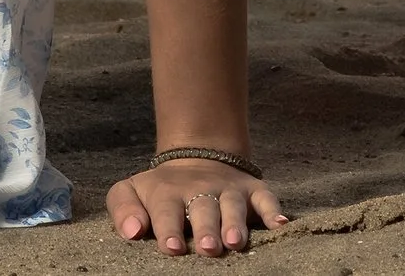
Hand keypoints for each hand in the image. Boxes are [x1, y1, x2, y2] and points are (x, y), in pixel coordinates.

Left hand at [108, 158, 283, 255]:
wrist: (196, 156)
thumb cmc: (161, 190)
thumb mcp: (132, 191)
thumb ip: (124, 208)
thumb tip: (132, 232)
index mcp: (168, 193)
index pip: (167, 211)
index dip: (170, 229)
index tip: (173, 248)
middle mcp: (200, 190)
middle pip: (204, 209)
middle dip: (207, 229)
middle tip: (209, 248)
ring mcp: (228, 190)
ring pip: (233, 205)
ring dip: (235, 223)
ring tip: (235, 242)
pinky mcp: (253, 190)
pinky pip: (266, 198)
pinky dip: (274, 211)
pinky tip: (281, 225)